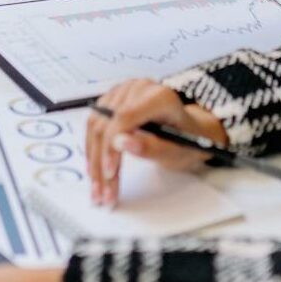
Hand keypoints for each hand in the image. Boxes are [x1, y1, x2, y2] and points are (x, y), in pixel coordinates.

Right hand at [86, 80, 228, 207]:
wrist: (187, 129)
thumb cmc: (186, 138)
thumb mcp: (178, 150)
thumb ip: (152, 147)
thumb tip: (121, 143)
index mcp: (159, 96)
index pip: (124, 118)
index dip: (112, 147)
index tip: (110, 173)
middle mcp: (137, 88)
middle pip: (107, 124)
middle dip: (101, 163)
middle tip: (104, 193)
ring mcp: (122, 92)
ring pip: (96, 127)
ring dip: (93, 161)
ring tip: (98, 188)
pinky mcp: (111, 100)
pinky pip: (94, 126)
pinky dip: (93, 151)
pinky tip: (95, 171)